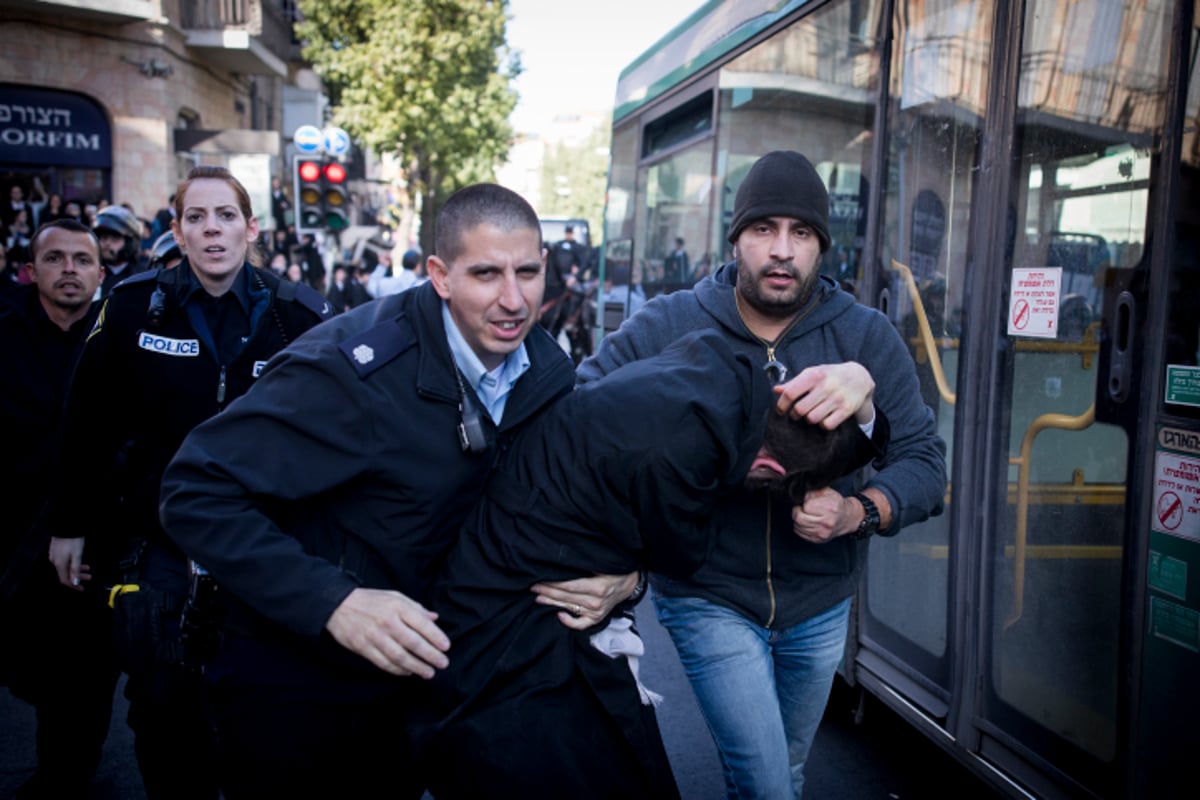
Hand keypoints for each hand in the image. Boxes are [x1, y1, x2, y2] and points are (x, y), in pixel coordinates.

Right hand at [48, 537, 87, 589]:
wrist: (66, 526)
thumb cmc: (73, 541)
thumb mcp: (77, 555)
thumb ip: (75, 569)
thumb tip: (74, 582)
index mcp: (59, 564)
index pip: (65, 580)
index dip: (73, 585)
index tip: (82, 588)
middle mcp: (54, 561)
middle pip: (65, 574)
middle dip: (77, 577)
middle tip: (89, 577)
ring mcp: (54, 555)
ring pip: (66, 567)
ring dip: (76, 569)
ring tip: (88, 568)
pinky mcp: (56, 550)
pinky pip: (64, 561)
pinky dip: (72, 564)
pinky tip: (79, 561)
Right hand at [324, 588, 449, 677]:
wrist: (338, 605)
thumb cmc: (371, 600)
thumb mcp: (395, 596)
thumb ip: (415, 608)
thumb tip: (434, 618)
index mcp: (397, 607)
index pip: (422, 624)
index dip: (436, 637)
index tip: (446, 647)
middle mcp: (387, 622)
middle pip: (413, 643)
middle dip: (431, 656)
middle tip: (443, 664)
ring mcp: (375, 636)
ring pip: (400, 657)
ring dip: (417, 667)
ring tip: (429, 673)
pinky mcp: (363, 648)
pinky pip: (384, 663)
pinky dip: (398, 670)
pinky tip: (408, 672)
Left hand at [531, 571, 638, 629]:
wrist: (629, 583)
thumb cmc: (614, 570)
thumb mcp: (602, 563)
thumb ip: (584, 564)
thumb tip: (563, 561)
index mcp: (598, 587)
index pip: (569, 586)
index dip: (552, 583)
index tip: (539, 578)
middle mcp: (596, 602)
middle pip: (566, 597)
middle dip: (547, 591)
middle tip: (533, 586)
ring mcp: (596, 612)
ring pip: (569, 608)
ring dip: (552, 603)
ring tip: (538, 597)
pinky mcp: (596, 619)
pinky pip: (580, 624)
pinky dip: (569, 622)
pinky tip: (558, 615)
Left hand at [774, 362, 874, 428]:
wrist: (860, 377)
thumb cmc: (830, 375)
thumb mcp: (812, 373)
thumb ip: (794, 382)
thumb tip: (776, 390)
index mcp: (814, 375)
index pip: (790, 393)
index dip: (782, 404)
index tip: (781, 409)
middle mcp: (826, 386)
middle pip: (800, 409)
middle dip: (795, 414)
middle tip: (796, 413)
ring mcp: (837, 398)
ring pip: (812, 419)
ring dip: (809, 419)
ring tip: (811, 414)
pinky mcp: (846, 409)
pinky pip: (827, 425)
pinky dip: (822, 424)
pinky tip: (824, 417)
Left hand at [791, 488, 855, 543]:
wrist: (847, 519)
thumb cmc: (836, 504)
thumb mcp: (827, 492)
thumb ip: (813, 492)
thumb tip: (801, 497)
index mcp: (830, 508)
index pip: (806, 507)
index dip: (803, 503)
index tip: (806, 502)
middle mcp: (827, 522)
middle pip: (799, 518)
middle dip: (797, 511)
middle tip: (802, 508)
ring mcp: (822, 533)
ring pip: (797, 526)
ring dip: (798, 520)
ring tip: (806, 515)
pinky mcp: (818, 540)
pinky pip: (800, 533)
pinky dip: (800, 527)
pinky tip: (807, 522)